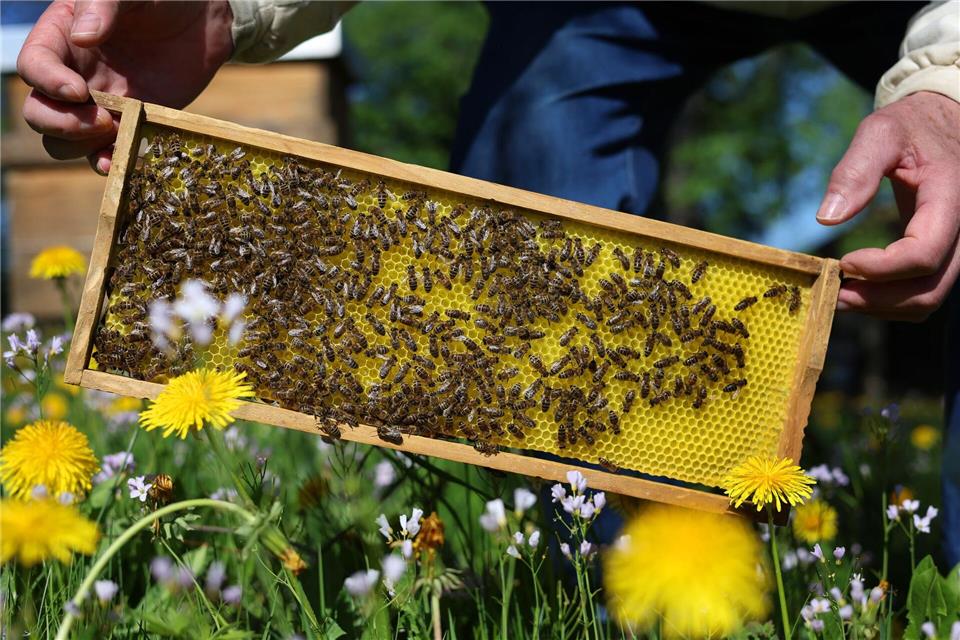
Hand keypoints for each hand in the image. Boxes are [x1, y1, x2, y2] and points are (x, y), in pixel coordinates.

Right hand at [17, 0, 233, 173]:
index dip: (47, 83)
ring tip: (116, 132)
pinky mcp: (128, 125)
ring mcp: (99, 105)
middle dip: (62, 124)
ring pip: (65, 141)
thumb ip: (104, 5)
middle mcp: (73, 75)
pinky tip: (120, 159)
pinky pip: (106, 152)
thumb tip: (83, 36)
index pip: (33, 66)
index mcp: (61, 38)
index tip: (79, 91)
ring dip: (82, 146)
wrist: (202, 23)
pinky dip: (109, 161)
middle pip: (40, 112)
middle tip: (103, 120)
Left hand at [816, 91, 959, 321]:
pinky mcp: (943, 251)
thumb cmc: (911, 125)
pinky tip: (859, 289)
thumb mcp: (880, 132)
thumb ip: (854, 171)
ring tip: (841, 295)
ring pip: (929, 297)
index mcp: (949, 198)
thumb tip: (826, 219)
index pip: (924, 254)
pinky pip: (925, 289)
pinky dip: (892, 300)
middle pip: (929, 289)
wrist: (944, 122)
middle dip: (878, 299)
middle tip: (834, 294)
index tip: (842, 263)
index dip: (881, 269)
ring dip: (883, 306)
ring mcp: (956, 244)